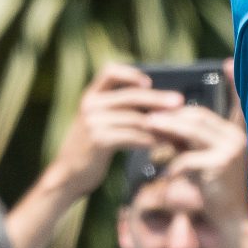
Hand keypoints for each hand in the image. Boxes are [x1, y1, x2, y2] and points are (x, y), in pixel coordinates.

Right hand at [47, 63, 183, 198]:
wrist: (68, 175)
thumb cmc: (90, 148)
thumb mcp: (97, 122)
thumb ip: (116, 109)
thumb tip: (155, 100)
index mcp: (91, 96)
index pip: (109, 72)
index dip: (130, 74)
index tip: (149, 82)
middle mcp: (90, 105)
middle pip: (130, 96)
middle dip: (157, 98)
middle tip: (178, 102)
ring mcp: (93, 122)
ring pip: (134, 118)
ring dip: (159, 123)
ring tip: (176, 127)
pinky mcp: (99, 141)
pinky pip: (131, 136)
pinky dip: (149, 139)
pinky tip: (162, 143)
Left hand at [144, 59, 247, 223]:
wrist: (235, 219)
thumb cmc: (215, 191)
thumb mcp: (201, 162)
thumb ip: (187, 144)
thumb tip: (162, 127)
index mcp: (232, 133)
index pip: (202, 114)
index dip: (178, 113)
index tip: (157, 113)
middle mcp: (234, 137)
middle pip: (197, 117)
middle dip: (171, 117)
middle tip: (148, 118)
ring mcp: (230, 149)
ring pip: (192, 131)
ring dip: (168, 129)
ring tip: (149, 129)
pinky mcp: (221, 164)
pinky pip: (189, 159)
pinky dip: (174, 164)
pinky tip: (165, 172)